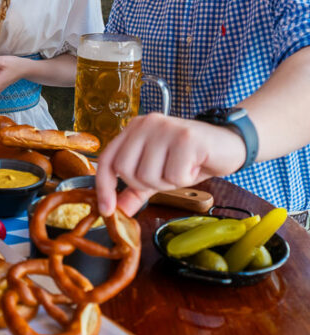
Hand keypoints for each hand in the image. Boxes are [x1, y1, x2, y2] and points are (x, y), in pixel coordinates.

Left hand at [95, 112, 246, 216]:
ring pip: (148, 175)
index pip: (107, 160)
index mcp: (134, 129)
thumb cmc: (191, 158)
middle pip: (125, 170)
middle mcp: (145, 124)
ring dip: (168, 182)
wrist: (230, 144)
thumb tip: (115, 210)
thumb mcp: (158, 173)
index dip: (104, 187)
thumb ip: (135, 190)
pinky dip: (185, 179)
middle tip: (167, 174)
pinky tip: (195, 165)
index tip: (107, 210)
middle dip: (146, 184)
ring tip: (183, 168)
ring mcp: (165, 128)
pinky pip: (174, 176)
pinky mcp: (186, 138)